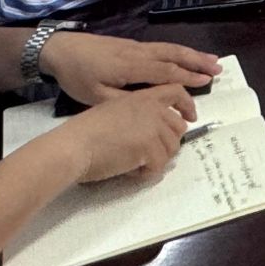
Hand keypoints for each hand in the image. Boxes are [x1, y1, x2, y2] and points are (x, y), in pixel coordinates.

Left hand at [39, 32, 219, 105]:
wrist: (59, 49)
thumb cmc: (76, 75)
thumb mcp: (95, 96)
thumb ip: (124, 101)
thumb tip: (149, 107)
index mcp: (131, 67)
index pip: (166, 71)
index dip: (187, 77)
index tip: (206, 82)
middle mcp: (138, 53)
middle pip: (173, 55)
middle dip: (197, 62)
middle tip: (219, 69)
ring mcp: (135, 47)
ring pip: (169, 48)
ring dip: (192, 54)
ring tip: (211, 60)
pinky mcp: (130, 45)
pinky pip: (161, 47)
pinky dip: (178, 51)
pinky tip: (184, 55)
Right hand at [48, 85, 197, 183]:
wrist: (74, 146)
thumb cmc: (85, 131)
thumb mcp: (114, 111)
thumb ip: (137, 115)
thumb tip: (153, 132)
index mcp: (142, 97)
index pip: (176, 92)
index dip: (187, 105)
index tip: (191, 118)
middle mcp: (152, 109)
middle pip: (178, 127)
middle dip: (168, 143)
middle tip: (149, 155)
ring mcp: (153, 128)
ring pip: (172, 149)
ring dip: (156, 160)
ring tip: (135, 164)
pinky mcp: (150, 148)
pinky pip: (159, 166)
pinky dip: (147, 173)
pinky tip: (131, 172)